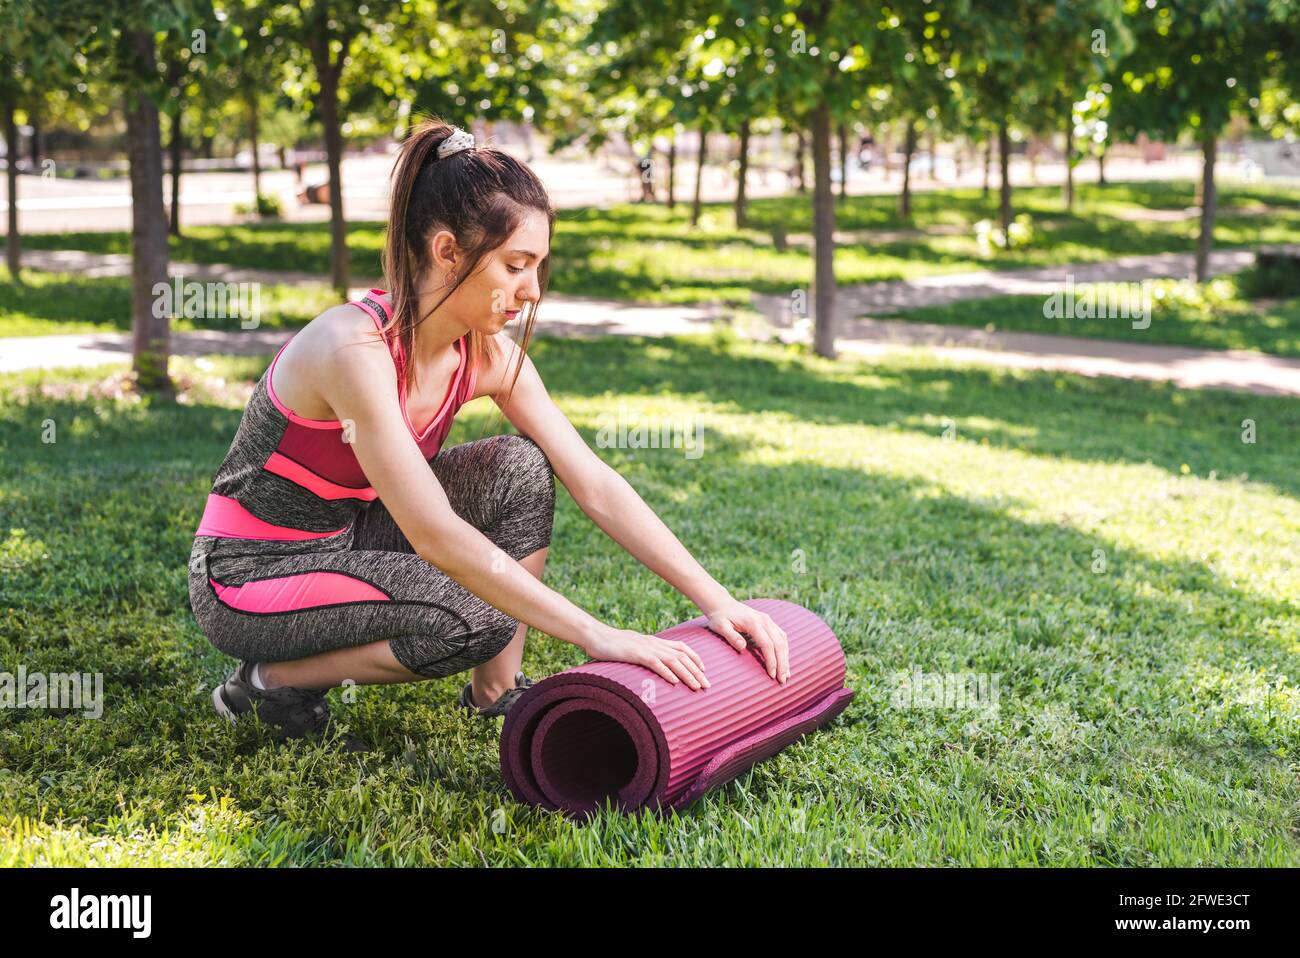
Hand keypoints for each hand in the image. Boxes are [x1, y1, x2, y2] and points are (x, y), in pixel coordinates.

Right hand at [579, 625, 710, 690]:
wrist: (596, 636)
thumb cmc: (613, 645)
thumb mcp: (633, 648)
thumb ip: (644, 654)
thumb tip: (652, 663)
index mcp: (655, 641)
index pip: (681, 647)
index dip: (695, 658)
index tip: (704, 670)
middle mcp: (654, 643)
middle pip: (682, 656)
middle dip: (697, 671)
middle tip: (707, 685)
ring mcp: (646, 648)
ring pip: (673, 661)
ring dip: (687, 674)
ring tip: (697, 686)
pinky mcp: (636, 654)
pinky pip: (655, 664)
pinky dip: (667, 673)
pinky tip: (675, 682)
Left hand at [702, 599, 789, 683]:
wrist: (723, 604)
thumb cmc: (720, 617)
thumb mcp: (720, 626)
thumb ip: (731, 636)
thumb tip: (742, 647)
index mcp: (753, 622)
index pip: (767, 644)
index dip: (771, 661)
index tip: (772, 675)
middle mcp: (764, 620)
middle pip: (779, 643)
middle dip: (782, 663)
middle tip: (782, 680)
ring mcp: (768, 620)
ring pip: (783, 640)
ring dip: (786, 657)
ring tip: (787, 674)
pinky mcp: (769, 622)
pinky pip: (781, 636)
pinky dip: (784, 649)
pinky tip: (784, 660)